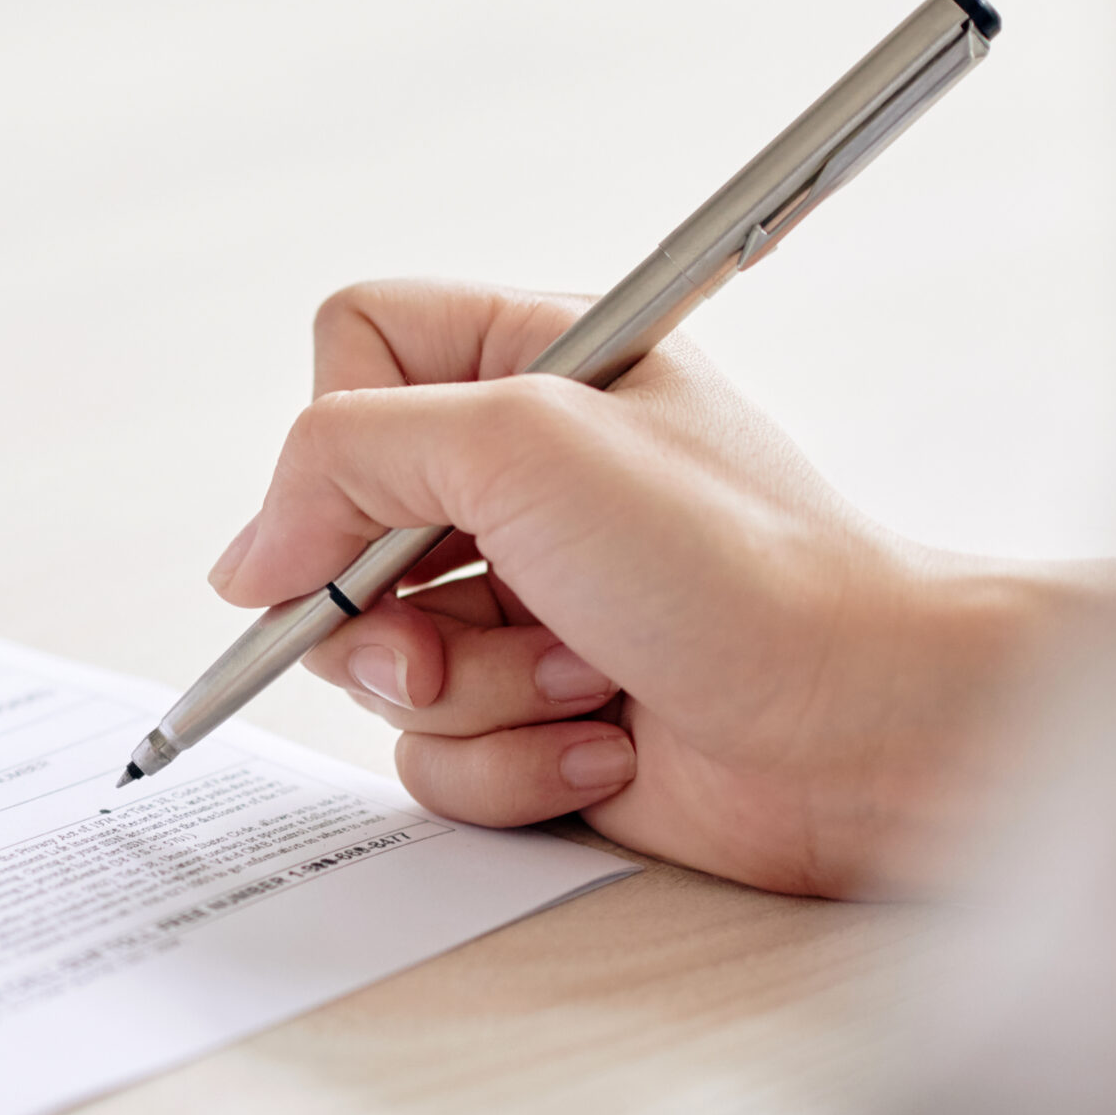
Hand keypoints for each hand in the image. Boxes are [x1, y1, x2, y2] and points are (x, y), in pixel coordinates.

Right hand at [211, 281, 1115, 897]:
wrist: (866, 726)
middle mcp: (521, 480)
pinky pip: (436, 753)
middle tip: (463, 628)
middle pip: (337, 529)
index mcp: (530, 364)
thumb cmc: (738, 564)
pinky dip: (511, 763)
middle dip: (392, 607)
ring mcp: (526, 601)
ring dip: (473, 691)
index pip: (349, 351)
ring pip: (379, 661)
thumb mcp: (521, 446)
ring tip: (583, 681)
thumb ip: (347, 457)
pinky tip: (606, 743)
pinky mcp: (537, 713)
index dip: (334, 440)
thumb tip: (249, 557)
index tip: (361, 520)